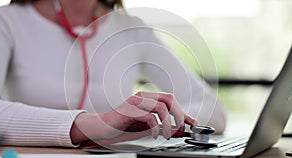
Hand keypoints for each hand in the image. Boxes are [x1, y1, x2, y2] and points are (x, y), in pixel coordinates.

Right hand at [70, 91, 197, 143]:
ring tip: (166, 135)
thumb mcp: (146, 125)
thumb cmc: (123, 126)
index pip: (171, 100)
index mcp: (148, 98)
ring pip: (162, 108)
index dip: (184, 112)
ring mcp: (135, 102)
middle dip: (179, 115)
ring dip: (168, 124)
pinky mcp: (129, 111)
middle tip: (180, 129)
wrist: (102, 127)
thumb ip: (162, 124)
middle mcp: (143, 97)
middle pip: (169, 100)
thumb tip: (179, 128)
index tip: (193, 123)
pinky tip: (153, 135)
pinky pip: (149, 117)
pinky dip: (155, 128)